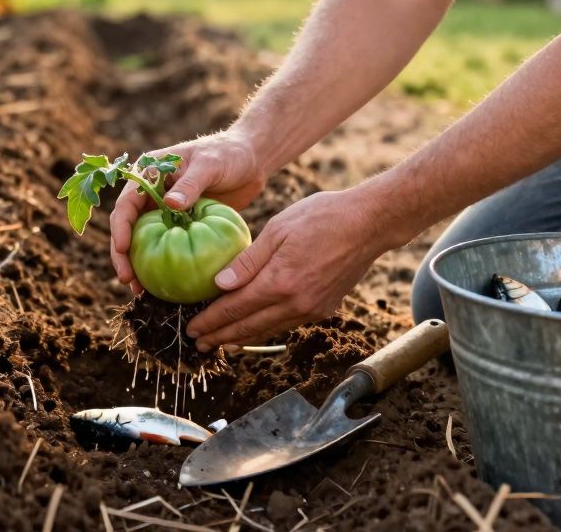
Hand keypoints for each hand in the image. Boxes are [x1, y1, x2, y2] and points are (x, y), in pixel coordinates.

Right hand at [109, 130, 264, 292]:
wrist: (250, 159)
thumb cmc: (229, 154)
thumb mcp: (210, 165)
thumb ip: (191, 184)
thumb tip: (170, 205)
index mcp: (149, 173)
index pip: (126, 202)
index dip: (120, 227)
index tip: (123, 249)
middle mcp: (151, 192)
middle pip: (128, 226)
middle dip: (122, 254)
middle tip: (127, 280)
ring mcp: (164, 210)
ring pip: (143, 240)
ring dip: (138, 264)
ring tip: (140, 291)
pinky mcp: (180, 224)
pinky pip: (167, 245)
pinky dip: (162, 263)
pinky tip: (164, 285)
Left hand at [185, 185, 399, 350]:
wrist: (369, 223)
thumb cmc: (322, 217)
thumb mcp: (278, 229)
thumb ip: (248, 260)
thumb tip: (218, 284)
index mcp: (280, 282)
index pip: (235, 308)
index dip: (210, 321)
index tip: (192, 328)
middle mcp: (296, 303)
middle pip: (248, 327)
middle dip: (220, 337)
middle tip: (198, 343)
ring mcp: (311, 309)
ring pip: (268, 331)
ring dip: (241, 338)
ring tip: (221, 343)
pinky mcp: (323, 308)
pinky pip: (286, 325)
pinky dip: (265, 330)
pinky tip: (253, 330)